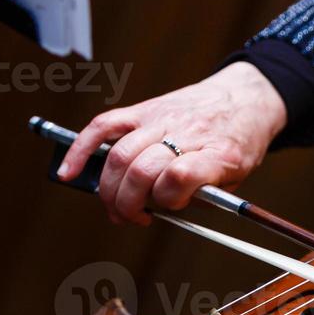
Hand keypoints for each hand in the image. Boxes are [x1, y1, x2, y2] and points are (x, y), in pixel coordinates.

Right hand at [58, 62, 288, 224]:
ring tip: (116, 207)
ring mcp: (162, 118)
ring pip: (120, 154)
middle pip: (142, 168)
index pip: (180, 175)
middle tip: (132, 218)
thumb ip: (200, 197)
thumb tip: (155, 210)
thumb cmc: (239, 142)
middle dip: (128, 204)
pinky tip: (68, 171)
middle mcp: (187, 132)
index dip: (167, 199)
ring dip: (109, 189)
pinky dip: (81, 149)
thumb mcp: (236, 178)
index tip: (169, 208)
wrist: (244, 97)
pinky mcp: (143, 109)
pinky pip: (103, 126)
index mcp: (219, 153)